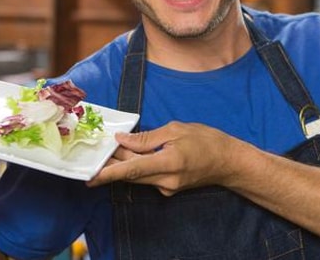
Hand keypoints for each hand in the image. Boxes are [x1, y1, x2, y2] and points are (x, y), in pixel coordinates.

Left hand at [87, 121, 241, 195]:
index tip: (91, 177)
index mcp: (169, 163)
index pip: (133, 169)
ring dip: (124, 163)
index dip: (110, 173)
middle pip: (131, 174)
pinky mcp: (169, 188)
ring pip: (138, 176)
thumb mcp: (176, 130)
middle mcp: (166, 180)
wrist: (228, 162)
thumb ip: (147, 138)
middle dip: (112, 164)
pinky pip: (147, 177)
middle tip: (96, 152)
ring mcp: (168, 187)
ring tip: (112, 148)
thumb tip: (122, 140)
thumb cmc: (207, 141)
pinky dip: (138, 166)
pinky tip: (133, 153)